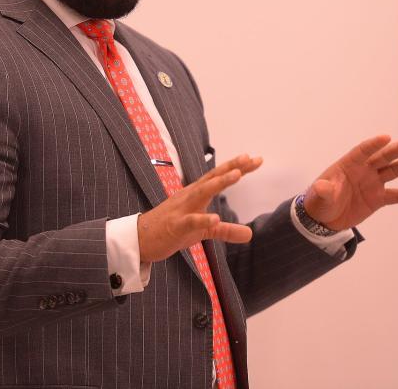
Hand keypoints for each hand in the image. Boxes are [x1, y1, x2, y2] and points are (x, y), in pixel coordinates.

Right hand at [137, 154, 262, 262]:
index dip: (237, 167)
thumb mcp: (202, 231)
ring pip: (202, 192)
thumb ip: (226, 230)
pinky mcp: (175, 226)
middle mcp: (190, 196)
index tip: (256, 159)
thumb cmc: (172, 229)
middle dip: (231, 167)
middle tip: (250, 158)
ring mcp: (182, 209)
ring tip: (238, 175)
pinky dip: (203, 219)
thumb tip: (250, 235)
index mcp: (196, 193)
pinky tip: (215, 218)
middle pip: (213, 178)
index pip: (218, 177)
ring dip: (219, 182)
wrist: (140, 239)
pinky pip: (190, 222)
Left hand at [302, 135, 397, 230]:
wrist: (324, 219)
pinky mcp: (379, 198)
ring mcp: (373, 183)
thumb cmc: (319, 202)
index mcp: (348, 164)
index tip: (386, 137)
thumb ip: (323, 191)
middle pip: (383, 156)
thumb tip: (322, 187)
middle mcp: (363, 170)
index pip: (362, 151)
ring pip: (394, 171)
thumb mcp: (319, 197)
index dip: (373, 145)